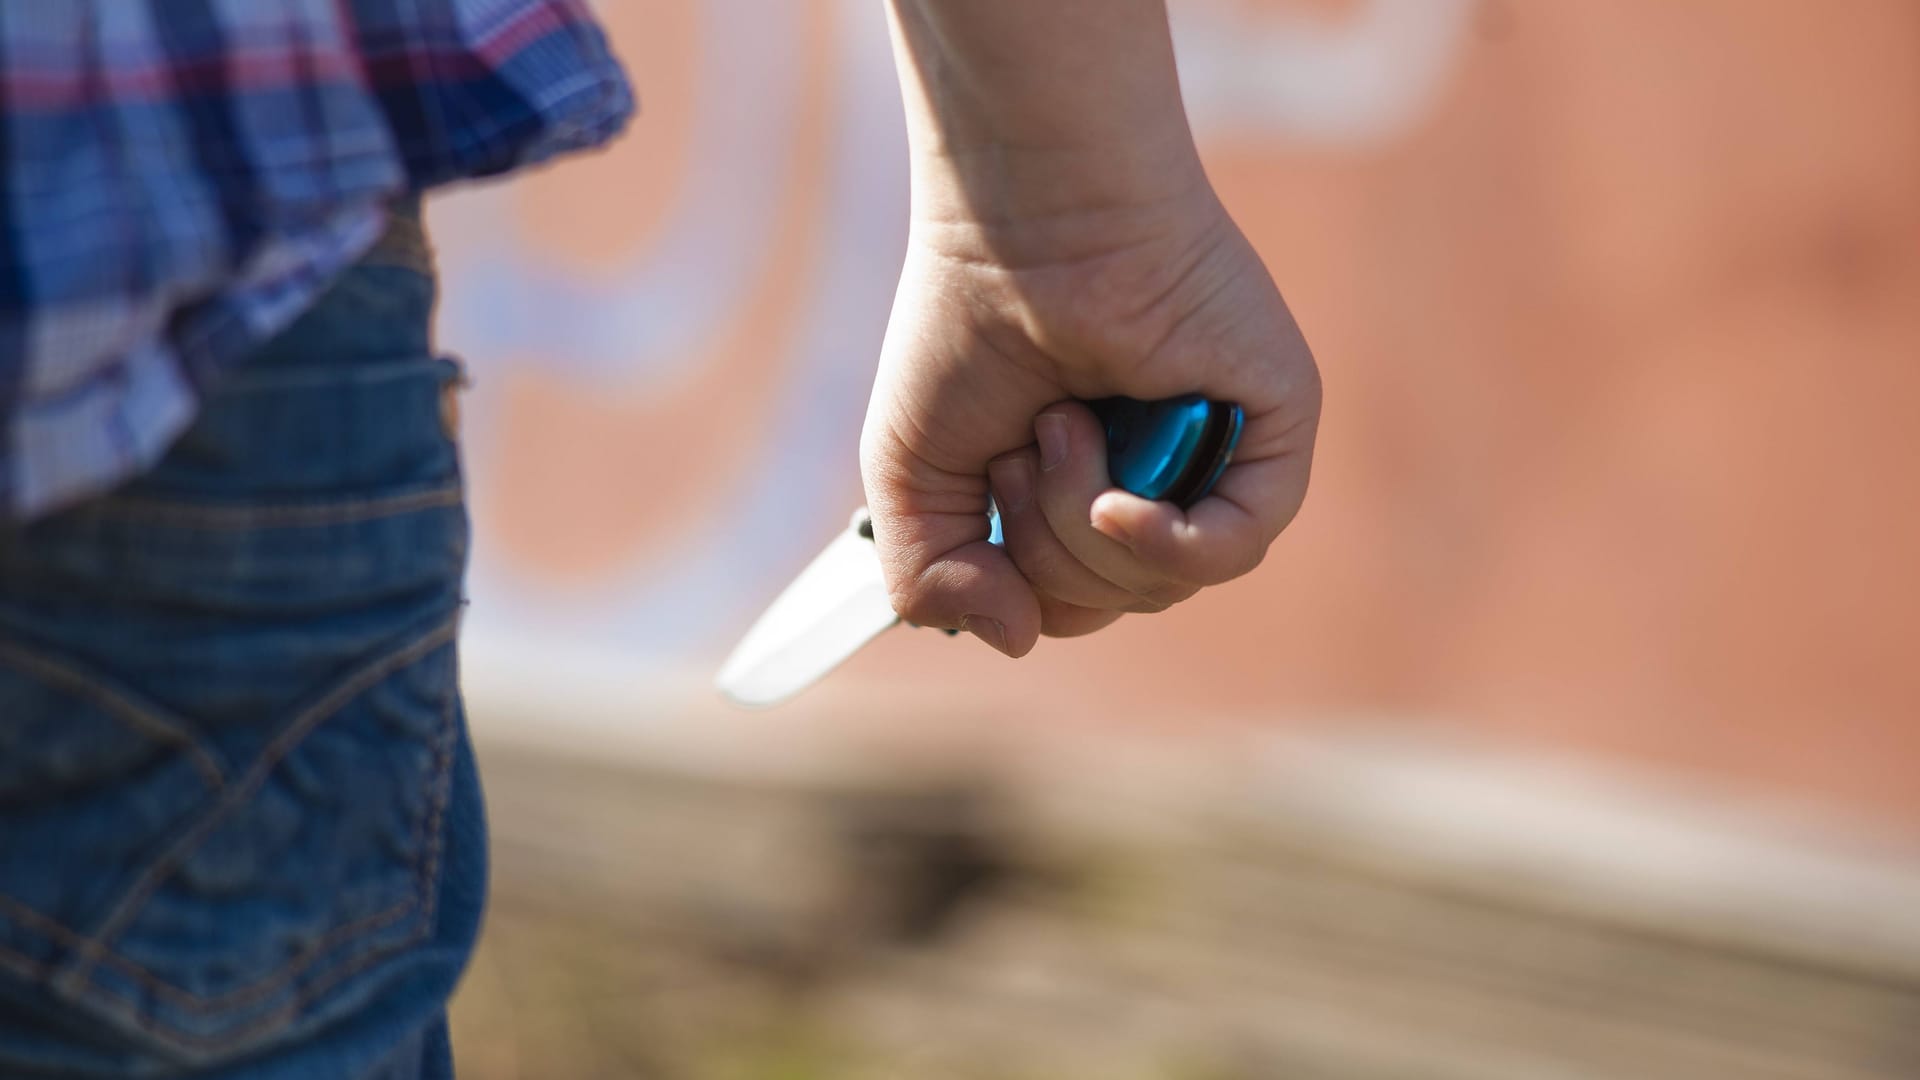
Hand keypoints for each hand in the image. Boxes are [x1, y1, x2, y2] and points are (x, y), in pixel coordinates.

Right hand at [859, 189, 1320, 656]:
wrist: (1023, 223)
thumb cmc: (965, 324)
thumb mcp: (910, 478)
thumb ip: (931, 581)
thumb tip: (1017, 639)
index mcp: (1086, 488)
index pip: (1067, 602)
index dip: (1014, 581)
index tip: (983, 491)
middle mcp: (1159, 478)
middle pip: (1109, 600)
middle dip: (1039, 545)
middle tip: (1025, 439)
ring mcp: (1220, 459)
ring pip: (1161, 582)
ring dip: (1080, 523)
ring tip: (1061, 421)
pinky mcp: (1274, 430)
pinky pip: (1235, 545)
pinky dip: (1169, 544)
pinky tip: (1121, 506)